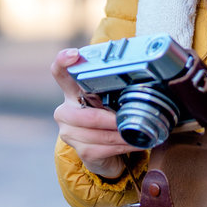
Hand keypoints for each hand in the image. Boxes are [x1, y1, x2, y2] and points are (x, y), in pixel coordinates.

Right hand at [52, 48, 144, 180]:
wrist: (106, 152)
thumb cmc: (109, 119)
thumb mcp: (111, 99)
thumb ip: (116, 88)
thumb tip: (146, 75)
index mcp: (72, 92)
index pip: (60, 72)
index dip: (63, 61)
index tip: (75, 55)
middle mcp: (65, 111)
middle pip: (85, 116)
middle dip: (111, 120)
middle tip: (130, 118)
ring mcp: (69, 132)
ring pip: (97, 133)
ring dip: (121, 134)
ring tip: (138, 131)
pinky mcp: (80, 150)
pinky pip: (103, 148)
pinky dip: (122, 145)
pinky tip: (134, 143)